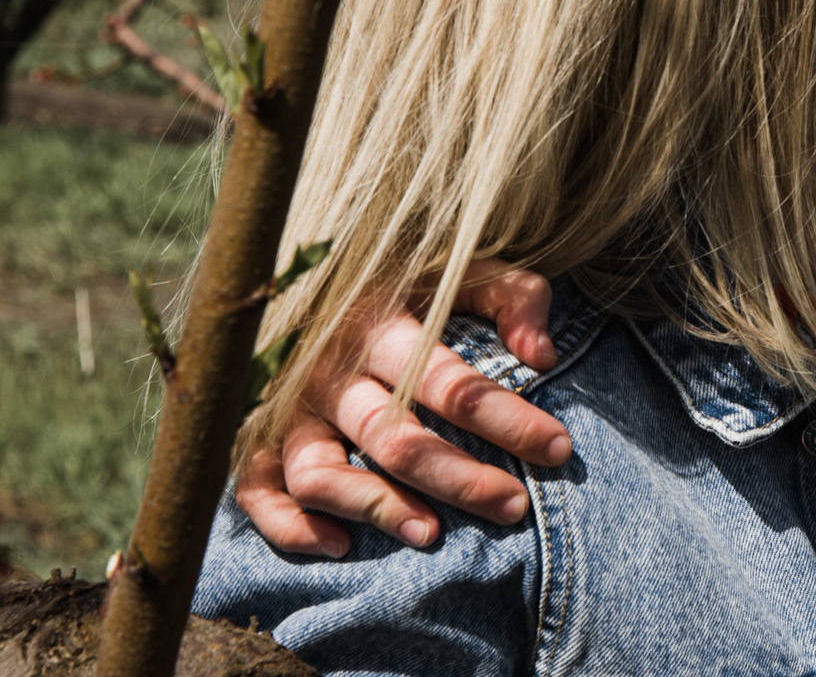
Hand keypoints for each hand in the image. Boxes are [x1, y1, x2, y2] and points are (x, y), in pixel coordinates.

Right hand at [234, 259, 570, 556]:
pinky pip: (256, 493)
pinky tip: (342, 546)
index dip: (507, 420)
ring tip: (434, 536)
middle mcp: (329, 368)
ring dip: (377, 509)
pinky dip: (289, 527)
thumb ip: (513, 298)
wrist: (320, 276)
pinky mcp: (256, 438)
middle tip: (514, 507)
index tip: (559, 449)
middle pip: (393, 437)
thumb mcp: (465, 269)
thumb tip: (543, 355)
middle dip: (460, 479)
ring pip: (320, 473)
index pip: (450, 381)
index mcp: (380, 319)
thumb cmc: (410, 283)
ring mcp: (288, 408)